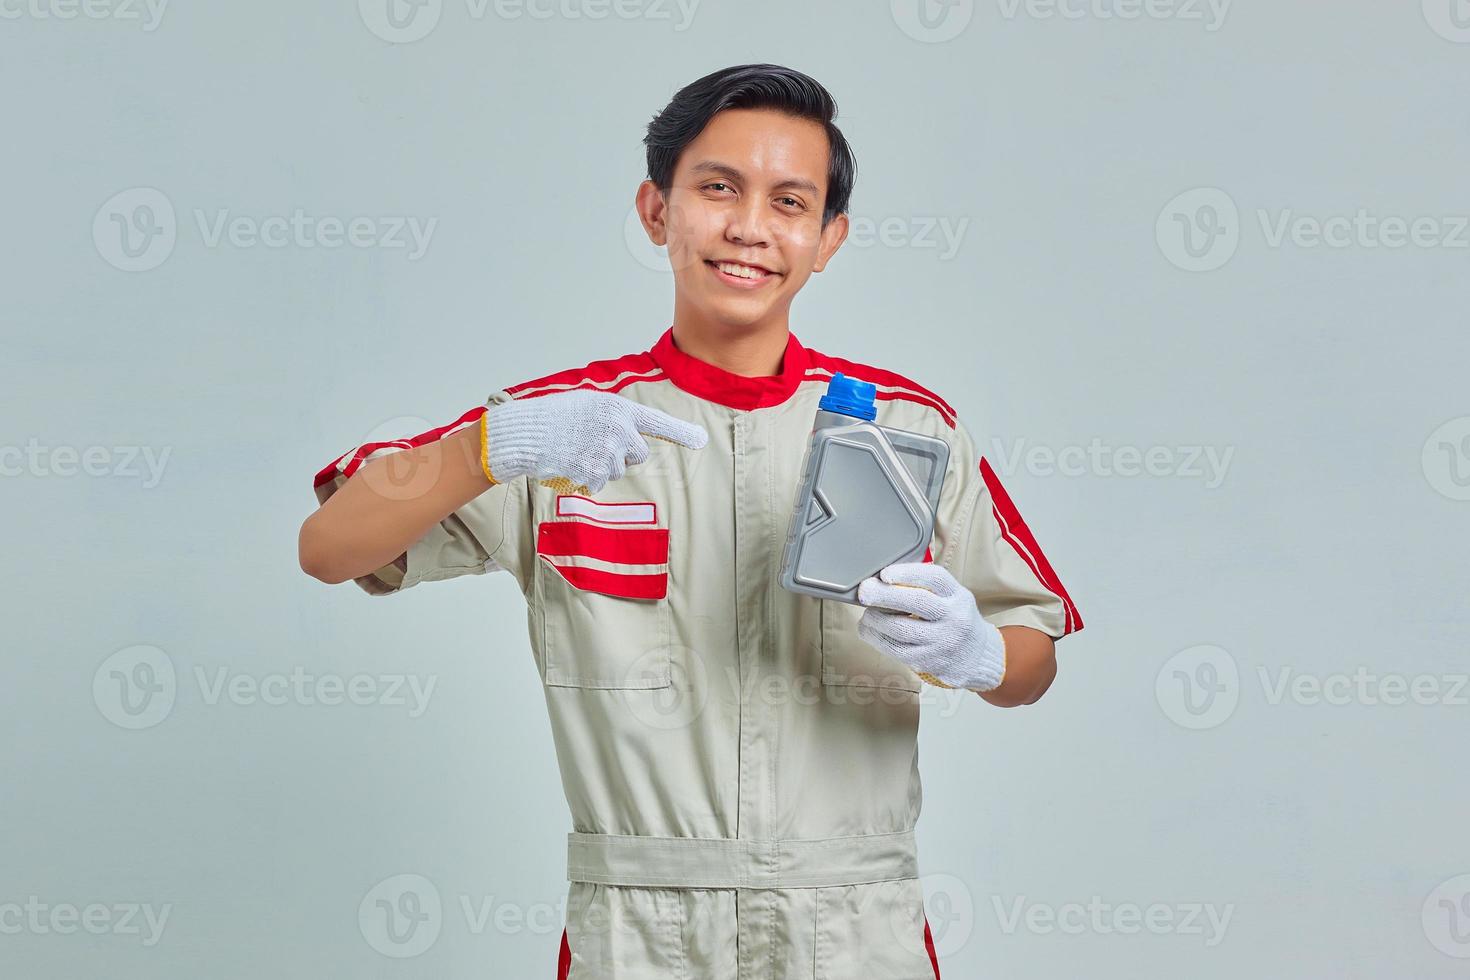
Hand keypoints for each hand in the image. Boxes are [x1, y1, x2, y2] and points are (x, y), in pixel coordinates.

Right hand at [482, 390, 707, 493]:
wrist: (527, 432)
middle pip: (638, 453)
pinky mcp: (593, 471)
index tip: (701, 440)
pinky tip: (571, 462)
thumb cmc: (558, 417)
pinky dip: (586, 477)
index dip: (680, 432)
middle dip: (622, 453)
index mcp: (618, 408)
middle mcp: (618, 429)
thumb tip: (636, 442)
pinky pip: (599, 482)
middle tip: (595, 442)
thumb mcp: (592, 406)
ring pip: (617, 470)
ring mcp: (606, 451)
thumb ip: (617, 419)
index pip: (655, 422)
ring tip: (577, 449)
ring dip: (600, 465)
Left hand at [855, 562, 1006, 691]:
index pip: (935, 578)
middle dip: (884, 595)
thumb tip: (882, 578)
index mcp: (958, 596)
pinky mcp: (929, 661)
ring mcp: (942, 642)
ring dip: (875, 620)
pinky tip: (869, 631)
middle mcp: (954, 618)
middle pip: (916, 602)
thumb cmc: (955, 619)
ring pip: (901, 629)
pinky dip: (877, 638)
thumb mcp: (952, 597)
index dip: (907, 573)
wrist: (977, 657)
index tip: (885, 573)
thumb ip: (926, 586)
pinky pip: (896, 649)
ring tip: (866, 614)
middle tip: (864, 591)